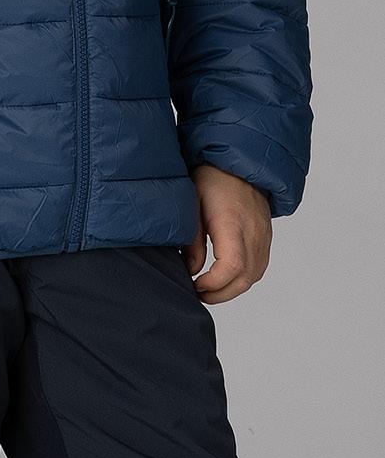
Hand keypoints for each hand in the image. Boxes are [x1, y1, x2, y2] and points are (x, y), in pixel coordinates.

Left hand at [182, 166, 271, 302]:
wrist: (239, 163)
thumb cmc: (212, 179)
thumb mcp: (191, 204)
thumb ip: (193, 239)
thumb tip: (192, 269)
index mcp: (233, 222)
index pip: (232, 266)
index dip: (214, 283)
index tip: (195, 283)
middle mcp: (253, 231)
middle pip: (245, 278)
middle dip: (220, 294)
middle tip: (199, 293)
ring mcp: (263, 235)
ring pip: (254, 276)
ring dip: (232, 289)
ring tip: (209, 289)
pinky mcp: (266, 237)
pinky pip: (259, 266)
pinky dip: (243, 278)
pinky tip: (225, 278)